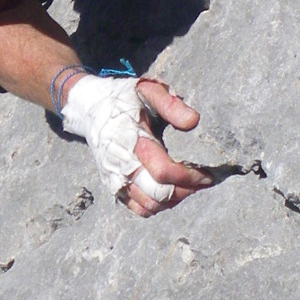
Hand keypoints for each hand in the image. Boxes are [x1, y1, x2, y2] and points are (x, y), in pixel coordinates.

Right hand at [120, 77, 212, 216]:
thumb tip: (193, 122)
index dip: (189, 176)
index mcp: (131, 141)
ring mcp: (115, 179)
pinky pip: (139, 209)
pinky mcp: (114, 187)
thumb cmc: (124, 98)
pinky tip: (171, 190)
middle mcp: (120, 165)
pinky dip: (159, 205)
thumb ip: (171, 105)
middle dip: (187, 190)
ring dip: (174, 199)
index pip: (163, 172)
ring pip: (150, 206)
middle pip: (158, 194)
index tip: (208, 172)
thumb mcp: (148, 90)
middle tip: (204, 180)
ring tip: (190, 184)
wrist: (91, 108)